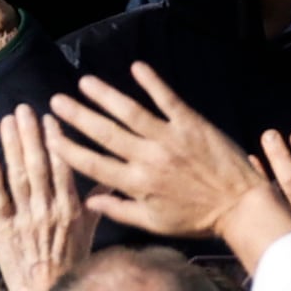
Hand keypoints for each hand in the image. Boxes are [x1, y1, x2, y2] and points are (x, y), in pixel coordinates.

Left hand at [0, 105, 100, 290]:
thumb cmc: (71, 266)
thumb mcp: (90, 237)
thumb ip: (96, 209)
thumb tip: (109, 186)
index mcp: (71, 210)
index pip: (63, 168)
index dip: (55, 142)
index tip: (50, 119)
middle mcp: (48, 210)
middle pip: (38, 166)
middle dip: (30, 135)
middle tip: (24, 109)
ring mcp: (24, 218)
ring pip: (17, 176)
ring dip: (11, 147)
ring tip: (7, 122)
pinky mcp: (2, 228)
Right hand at [47, 62, 290, 273]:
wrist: (240, 207)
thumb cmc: (198, 219)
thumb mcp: (155, 223)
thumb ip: (120, 210)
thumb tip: (89, 201)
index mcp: (137, 184)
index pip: (94, 164)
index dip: (69, 150)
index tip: (50, 136)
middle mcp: (148, 158)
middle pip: (105, 133)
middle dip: (78, 116)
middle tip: (56, 100)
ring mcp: (170, 139)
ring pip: (130, 112)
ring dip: (106, 95)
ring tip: (85, 83)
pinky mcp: (192, 125)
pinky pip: (168, 100)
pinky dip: (153, 83)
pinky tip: (136, 67)